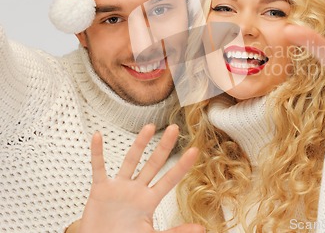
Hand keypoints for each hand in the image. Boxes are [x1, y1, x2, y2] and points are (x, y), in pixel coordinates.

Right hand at [78, 124, 201, 232]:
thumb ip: (176, 231)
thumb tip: (202, 228)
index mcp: (149, 200)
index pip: (170, 179)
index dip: (181, 166)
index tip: (194, 151)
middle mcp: (136, 190)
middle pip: (153, 164)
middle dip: (164, 147)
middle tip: (174, 128)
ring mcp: (119, 187)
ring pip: (131, 160)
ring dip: (139, 144)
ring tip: (149, 127)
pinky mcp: (100, 190)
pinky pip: (99, 168)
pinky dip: (97, 152)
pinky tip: (98, 137)